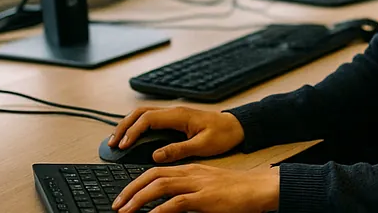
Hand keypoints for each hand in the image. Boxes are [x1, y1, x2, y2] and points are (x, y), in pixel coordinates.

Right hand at [108, 106, 244, 162]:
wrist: (237, 126)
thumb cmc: (223, 135)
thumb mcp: (202, 146)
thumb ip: (179, 150)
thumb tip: (156, 155)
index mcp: (179, 115)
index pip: (147, 119)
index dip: (132, 131)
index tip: (122, 145)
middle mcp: (174, 112)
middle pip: (140, 113)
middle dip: (123, 126)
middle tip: (112, 143)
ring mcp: (173, 114)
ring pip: (143, 114)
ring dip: (128, 125)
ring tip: (116, 140)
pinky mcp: (174, 119)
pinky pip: (150, 119)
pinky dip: (137, 126)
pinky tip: (132, 137)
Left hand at [112, 164, 277, 212]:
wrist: (260, 187)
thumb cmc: (238, 190)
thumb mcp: (209, 187)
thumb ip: (189, 192)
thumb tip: (168, 205)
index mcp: (191, 169)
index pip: (156, 171)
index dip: (136, 182)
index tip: (124, 196)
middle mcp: (191, 173)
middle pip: (152, 175)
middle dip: (130, 190)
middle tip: (117, 205)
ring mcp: (198, 184)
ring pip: (160, 186)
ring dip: (138, 199)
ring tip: (125, 211)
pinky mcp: (206, 198)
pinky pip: (177, 203)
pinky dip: (159, 211)